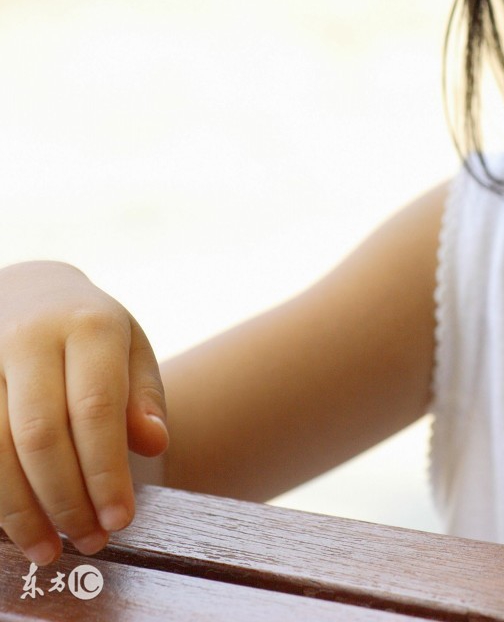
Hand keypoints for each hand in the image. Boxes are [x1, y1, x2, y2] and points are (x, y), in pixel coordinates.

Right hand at [0, 260, 167, 564]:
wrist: (27, 290)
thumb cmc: (88, 332)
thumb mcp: (130, 349)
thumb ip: (143, 397)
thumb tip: (154, 443)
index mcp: (87, 328)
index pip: (96, 409)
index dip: (106, 472)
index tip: (120, 520)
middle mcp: (28, 339)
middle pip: (39, 435)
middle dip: (64, 498)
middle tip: (90, 541)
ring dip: (19, 509)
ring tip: (48, 548)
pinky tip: (12, 523)